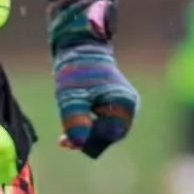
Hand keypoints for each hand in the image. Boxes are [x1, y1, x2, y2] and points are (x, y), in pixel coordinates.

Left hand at [49, 0, 138, 158]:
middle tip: (62, 140)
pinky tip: (74, 125)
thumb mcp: (71, 97)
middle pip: (110, 136)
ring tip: (65, 133)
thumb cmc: (76, 71)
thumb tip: (78, 143)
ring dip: (87, 134)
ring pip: (106, 132)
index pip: (109, 135)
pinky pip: (105, 125)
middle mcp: (130, 107)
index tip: (64, 142)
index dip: (88, 142)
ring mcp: (125, 107)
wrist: (80, 50)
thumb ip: (75, 120)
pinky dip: (90, 127)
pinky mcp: (117, 107)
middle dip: (87, 139)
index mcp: (124, 103)